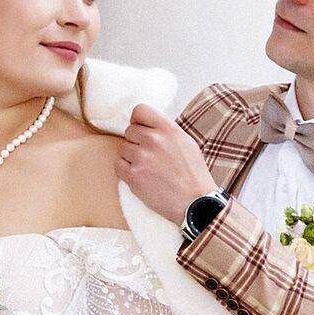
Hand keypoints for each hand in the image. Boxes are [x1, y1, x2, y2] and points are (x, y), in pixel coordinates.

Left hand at [116, 104, 217, 222]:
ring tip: (148, 170)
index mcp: (168, 130)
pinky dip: (126, 171)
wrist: (195, 203)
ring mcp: (142, 158)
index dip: (137, 121)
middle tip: (148, 156)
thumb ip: (167, 132)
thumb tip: (150, 127)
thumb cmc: (194, 176)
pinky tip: (140, 177)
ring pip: (123, 149)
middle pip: (129, 131)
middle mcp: (154, 140)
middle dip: (136, 142)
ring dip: (131, 158)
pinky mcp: (133, 176)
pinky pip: (118, 165)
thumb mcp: (187, 144)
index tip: (141, 130)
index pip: (140, 110)